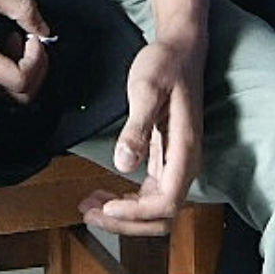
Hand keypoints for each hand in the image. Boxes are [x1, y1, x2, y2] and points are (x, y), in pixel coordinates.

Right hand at [0, 0, 51, 100]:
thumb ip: (21, 8)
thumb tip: (44, 30)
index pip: (19, 80)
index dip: (35, 60)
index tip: (32, 36)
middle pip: (22, 94)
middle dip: (38, 68)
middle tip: (34, 39)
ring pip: (16, 90)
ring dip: (29, 67)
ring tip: (22, 38)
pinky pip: (7, 78)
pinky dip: (19, 64)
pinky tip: (12, 39)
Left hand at [83, 34, 206, 235]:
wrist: (181, 50)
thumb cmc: (166, 65)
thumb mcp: (147, 89)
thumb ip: (137, 127)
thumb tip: (124, 164)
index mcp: (185, 151)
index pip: (166, 203)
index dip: (136, 214)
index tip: (105, 207)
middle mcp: (185, 164)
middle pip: (161, 216)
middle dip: (126, 223)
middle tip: (89, 214)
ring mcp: (176, 164)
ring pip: (155, 210)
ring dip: (124, 216)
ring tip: (88, 207)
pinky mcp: (166, 160)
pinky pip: (149, 194)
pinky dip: (126, 202)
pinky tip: (103, 195)